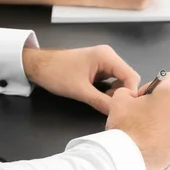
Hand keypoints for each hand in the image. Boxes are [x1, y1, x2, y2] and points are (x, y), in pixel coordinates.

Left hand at [22, 46, 140, 114]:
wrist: (37, 65)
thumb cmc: (56, 73)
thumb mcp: (80, 91)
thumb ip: (101, 102)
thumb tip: (117, 112)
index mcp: (107, 56)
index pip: (131, 76)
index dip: (131, 93)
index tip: (124, 107)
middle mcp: (109, 56)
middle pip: (128, 78)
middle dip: (123, 93)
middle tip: (114, 106)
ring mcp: (104, 61)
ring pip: (121, 80)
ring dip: (116, 93)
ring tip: (106, 103)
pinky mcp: (99, 67)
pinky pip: (112, 80)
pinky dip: (110, 90)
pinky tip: (102, 98)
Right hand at [106, 72, 169, 169]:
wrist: (129, 158)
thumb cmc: (126, 126)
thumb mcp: (119, 99)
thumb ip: (129, 91)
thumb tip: (133, 96)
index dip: (155, 84)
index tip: (143, 96)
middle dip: (163, 100)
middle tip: (145, 110)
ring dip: (166, 117)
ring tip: (147, 127)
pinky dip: (167, 134)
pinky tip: (151, 140)